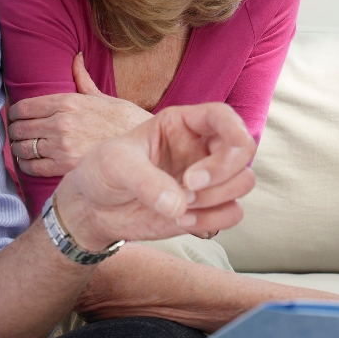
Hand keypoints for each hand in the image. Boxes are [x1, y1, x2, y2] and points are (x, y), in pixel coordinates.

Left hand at [10, 53, 152, 177]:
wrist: (142, 148)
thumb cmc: (125, 121)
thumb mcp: (103, 97)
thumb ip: (83, 79)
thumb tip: (76, 57)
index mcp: (67, 101)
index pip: (23, 107)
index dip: (13, 114)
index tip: (14, 118)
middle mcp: (61, 122)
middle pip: (19, 128)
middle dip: (14, 132)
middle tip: (16, 135)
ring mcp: (62, 145)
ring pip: (22, 148)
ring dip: (18, 149)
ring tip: (21, 149)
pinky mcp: (65, 166)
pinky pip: (32, 166)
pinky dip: (26, 165)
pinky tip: (29, 163)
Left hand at [52, 102, 256, 250]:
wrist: (94, 207)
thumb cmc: (102, 172)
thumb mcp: (114, 165)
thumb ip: (145, 180)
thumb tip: (178, 205)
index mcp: (182, 123)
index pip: (223, 116)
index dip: (228, 137)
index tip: (194, 174)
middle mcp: (201, 147)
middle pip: (243, 149)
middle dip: (222, 173)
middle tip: (187, 188)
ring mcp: (208, 177)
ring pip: (243, 181)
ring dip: (216, 199)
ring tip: (180, 207)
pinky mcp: (207, 206)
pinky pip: (233, 212)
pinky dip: (213, 220)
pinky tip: (181, 221)